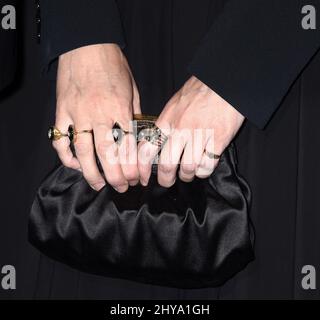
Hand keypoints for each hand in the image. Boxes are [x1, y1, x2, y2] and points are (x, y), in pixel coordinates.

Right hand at [53, 44, 140, 192]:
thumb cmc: (113, 65)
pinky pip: (60, 139)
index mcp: (121, 108)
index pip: (129, 146)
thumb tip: (138, 136)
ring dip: (91, 173)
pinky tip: (75, 165)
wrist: (87, 44)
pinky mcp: (62, 111)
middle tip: (122, 187)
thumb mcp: (132, 88)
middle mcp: (99, 114)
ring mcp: (78, 113)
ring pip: (83, 152)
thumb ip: (134, 114)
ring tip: (99, 185)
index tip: (137, 179)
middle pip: (107, 154)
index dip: (134, 167)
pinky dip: (66, 156)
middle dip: (116, 176)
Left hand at [138, 76, 244, 186]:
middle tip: (166, 182)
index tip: (142, 177)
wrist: (224, 81)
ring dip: (186, 176)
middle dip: (165, 179)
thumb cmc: (200, 90)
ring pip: (187, 168)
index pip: (147, 148)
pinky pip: (207, 165)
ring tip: (187, 174)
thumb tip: (158, 141)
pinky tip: (202, 168)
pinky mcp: (218, 139)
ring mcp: (200, 135)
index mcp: (167, 120)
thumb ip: (166, 122)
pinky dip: (203, 171)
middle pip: (167, 164)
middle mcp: (181, 129)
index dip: (142, 168)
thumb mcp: (175, 103)